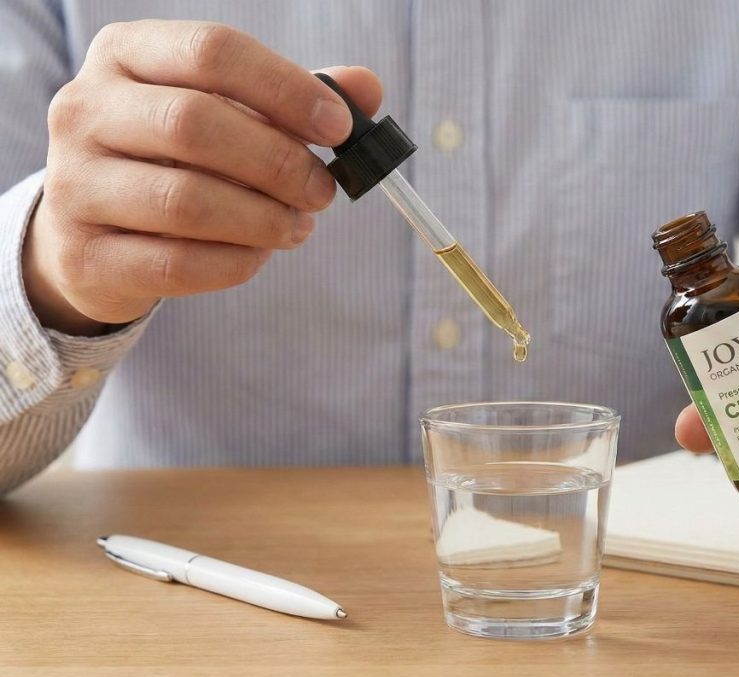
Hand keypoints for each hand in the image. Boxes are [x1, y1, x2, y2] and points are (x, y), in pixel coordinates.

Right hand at [23, 20, 382, 334]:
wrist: (94, 231)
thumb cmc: (176, 158)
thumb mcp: (227, 112)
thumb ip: (292, 98)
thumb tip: (366, 89)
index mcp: (124, 54)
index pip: (212, 51)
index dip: (286, 89)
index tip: (339, 128)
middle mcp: (83, 110)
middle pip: (196, 124)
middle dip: (279, 163)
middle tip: (323, 192)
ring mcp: (73, 184)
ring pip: (187, 202)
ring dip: (264, 220)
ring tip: (298, 226)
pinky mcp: (85, 255)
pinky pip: (177, 264)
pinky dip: (236, 262)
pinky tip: (260, 254)